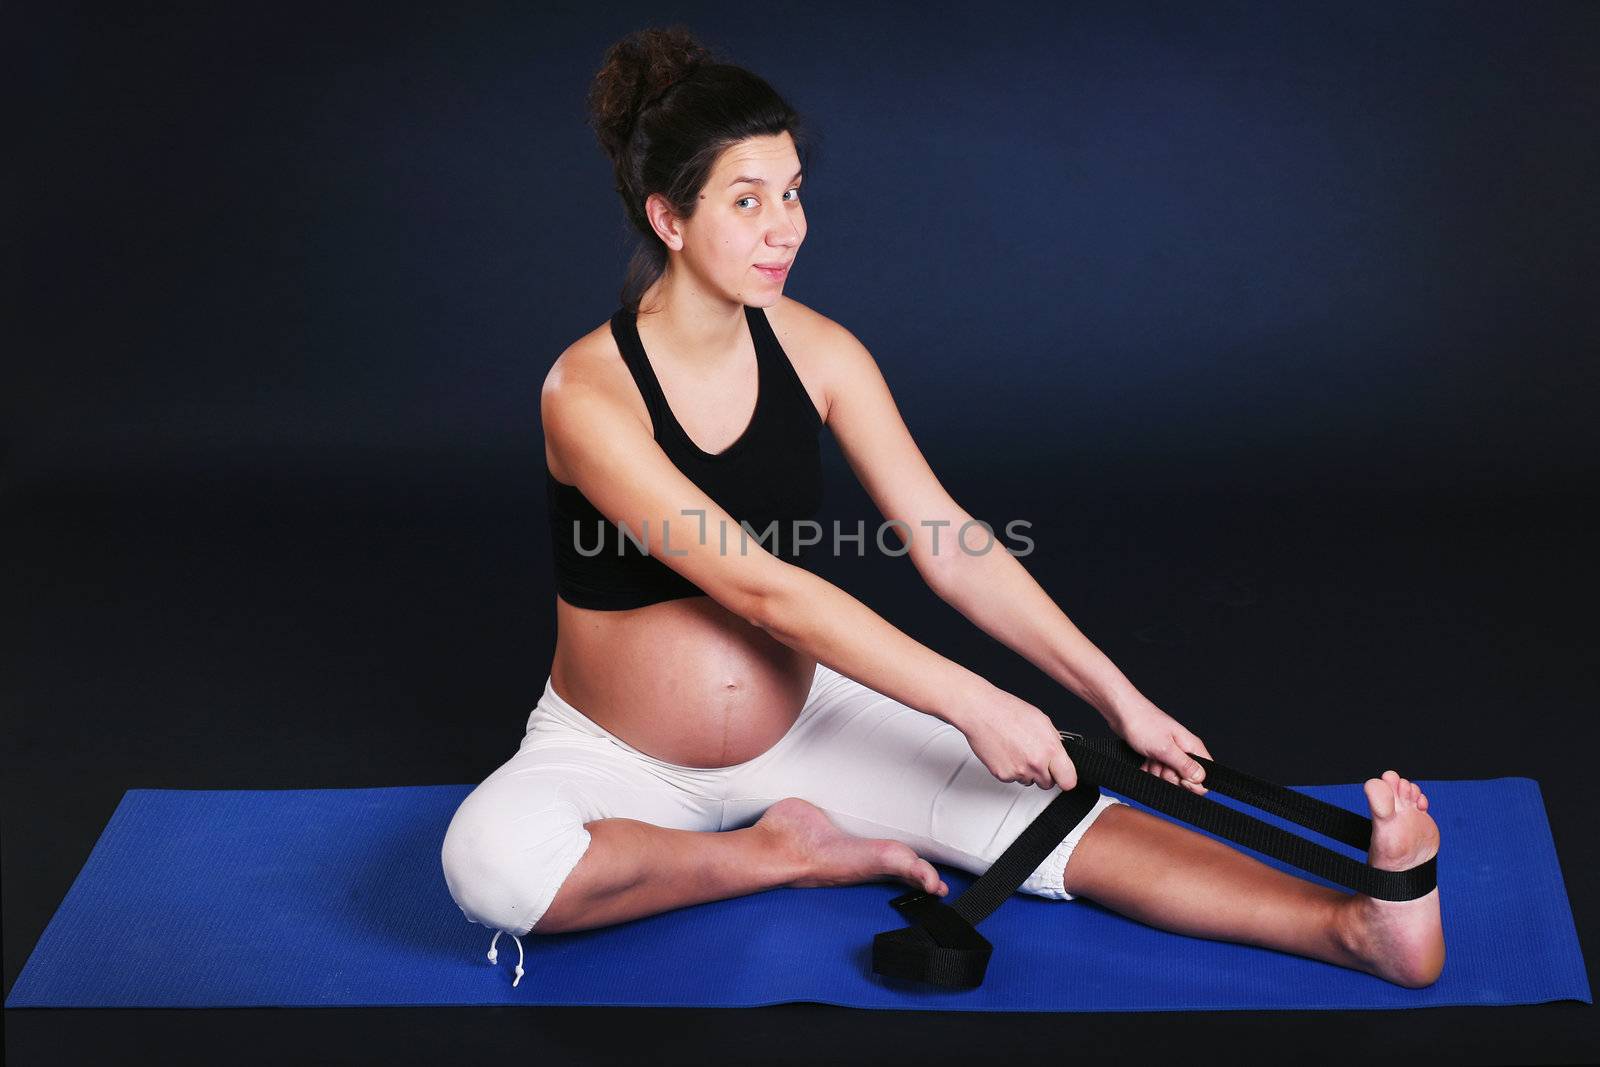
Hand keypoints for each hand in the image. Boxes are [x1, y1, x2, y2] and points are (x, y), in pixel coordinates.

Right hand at [955, 687, 1078, 790]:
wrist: (981, 712)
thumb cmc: (1008, 711)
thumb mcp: (1042, 721)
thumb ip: (1054, 742)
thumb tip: (1060, 754)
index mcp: (1050, 749)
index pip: (1068, 780)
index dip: (1065, 778)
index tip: (1062, 775)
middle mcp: (1036, 763)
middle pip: (1048, 784)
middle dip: (1044, 774)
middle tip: (1034, 757)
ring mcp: (1019, 771)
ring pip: (1029, 781)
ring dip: (1026, 771)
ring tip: (1017, 750)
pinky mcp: (1003, 775)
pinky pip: (1012, 779)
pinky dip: (1011, 769)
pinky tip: (1007, 752)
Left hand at [1111, 697, 1212, 794]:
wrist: (1121, 712)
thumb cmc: (1143, 723)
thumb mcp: (1165, 748)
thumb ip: (1184, 765)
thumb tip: (1201, 778)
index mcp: (1192, 747)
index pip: (1204, 774)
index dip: (1193, 783)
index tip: (1179, 780)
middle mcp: (1184, 750)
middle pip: (1184, 779)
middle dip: (1169, 777)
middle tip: (1160, 764)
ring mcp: (1170, 753)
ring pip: (1169, 777)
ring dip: (1156, 773)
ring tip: (1150, 759)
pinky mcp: (1158, 755)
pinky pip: (1157, 772)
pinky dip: (1149, 770)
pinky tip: (1144, 762)